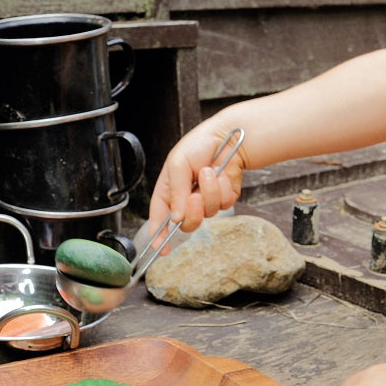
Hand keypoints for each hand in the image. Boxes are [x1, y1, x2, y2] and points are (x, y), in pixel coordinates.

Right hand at [148, 124, 247, 243]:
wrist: (227, 137)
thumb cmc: (198, 144)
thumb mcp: (178, 164)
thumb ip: (175, 192)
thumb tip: (175, 218)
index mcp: (169, 191)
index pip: (160, 217)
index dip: (158, 234)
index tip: (159, 248)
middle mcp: (186, 199)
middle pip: (187, 223)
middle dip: (192, 211)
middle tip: (194, 196)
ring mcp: (206, 200)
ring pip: (208, 213)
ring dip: (210, 191)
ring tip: (209, 171)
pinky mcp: (224, 198)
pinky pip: (225, 204)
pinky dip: (225, 187)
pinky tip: (222, 173)